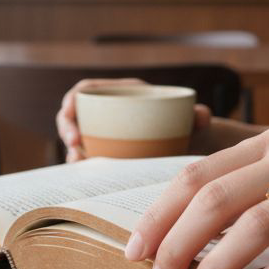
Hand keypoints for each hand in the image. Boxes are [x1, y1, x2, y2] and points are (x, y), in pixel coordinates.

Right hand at [56, 78, 211, 162]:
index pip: (87, 90)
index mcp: (123, 94)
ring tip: (78, 163)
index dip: (72, 99)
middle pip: (75, 116)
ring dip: (72, 152)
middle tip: (75, 146)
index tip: (69, 111)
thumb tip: (200, 116)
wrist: (190, 148)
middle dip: (67, 129)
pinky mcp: (107, 156)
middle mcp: (109, 113)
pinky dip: (84, 168)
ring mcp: (105, 136)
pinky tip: (86, 178)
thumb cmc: (188, 127)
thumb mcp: (193, 120)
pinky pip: (88, 160)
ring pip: (78, 141)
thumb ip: (199, 115)